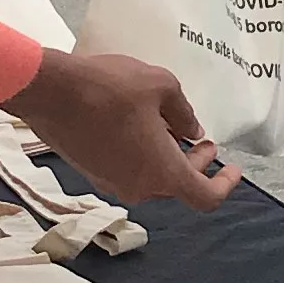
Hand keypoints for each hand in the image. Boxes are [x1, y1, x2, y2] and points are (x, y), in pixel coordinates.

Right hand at [0, 49, 241, 211]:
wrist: (51, 92)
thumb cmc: (108, 88)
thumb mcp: (160, 86)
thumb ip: (184, 112)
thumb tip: (191, 129)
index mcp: (162, 172)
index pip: (205, 196)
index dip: (224, 185)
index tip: (232, 168)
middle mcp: (139, 186)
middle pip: (178, 185)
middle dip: (195, 163)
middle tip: (201, 139)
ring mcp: (112, 181)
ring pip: (151, 176)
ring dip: (166, 156)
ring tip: (167, 125)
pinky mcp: (92, 171)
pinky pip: (128, 169)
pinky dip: (142, 154)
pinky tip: (137, 124)